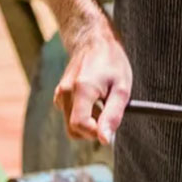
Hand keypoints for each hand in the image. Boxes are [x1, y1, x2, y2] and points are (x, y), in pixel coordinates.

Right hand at [54, 27, 132, 144]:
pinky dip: (84, 114)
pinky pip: (70, 114)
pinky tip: (96, 99)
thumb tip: (105, 140)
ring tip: (104, 102)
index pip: (80, 125)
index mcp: (81, 90)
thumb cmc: (112, 62)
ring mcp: (59, 93)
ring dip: (89, 121)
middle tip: (109, 114)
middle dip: (93, 130)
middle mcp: (65, 92)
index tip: (110, 128)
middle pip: (74, 129)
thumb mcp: (122, 88)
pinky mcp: (59, 95)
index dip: (96, 133)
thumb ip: (113, 115)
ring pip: (71, 123)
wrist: (94, 41)